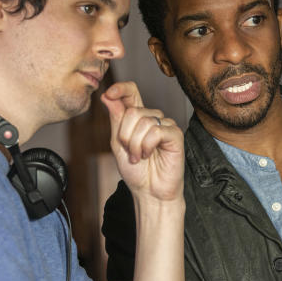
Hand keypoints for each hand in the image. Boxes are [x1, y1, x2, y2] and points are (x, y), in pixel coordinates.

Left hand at [101, 81, 183, 201]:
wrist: (149, 191)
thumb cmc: (136, 171)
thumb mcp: (118, 143)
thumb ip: (115, 119)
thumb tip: (107, 95)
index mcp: (138, 118)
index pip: (131, 92)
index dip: (120, 88)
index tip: (109, 93)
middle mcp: (152, 118)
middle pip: (133, 111)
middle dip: (125, 135)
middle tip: (130, 152)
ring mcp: (165, 125)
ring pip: (144, 122)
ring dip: (136, 144)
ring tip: (140, 157)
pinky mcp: (175, 135)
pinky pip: (156, 131)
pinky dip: (147, 146)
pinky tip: (150, 155)